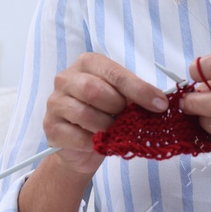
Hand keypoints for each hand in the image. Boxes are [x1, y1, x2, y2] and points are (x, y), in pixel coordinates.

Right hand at [45, 53, 171, 174]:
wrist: (82, 148)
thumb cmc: (105, 116)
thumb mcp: (123, 101)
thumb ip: (135, 96)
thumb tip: (159, 101)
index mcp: (88, 63)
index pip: (115, 73)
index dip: (139, 89)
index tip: (160, 104)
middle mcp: (66, 78)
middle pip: (95, 90)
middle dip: (118, 108)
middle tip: (128, 119)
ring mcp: (55, 102)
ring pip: (86, 114)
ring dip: (107, 127)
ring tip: (114, 131)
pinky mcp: (50, 127)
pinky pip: (77, 137)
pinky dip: (95, 143)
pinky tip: (99, 142)